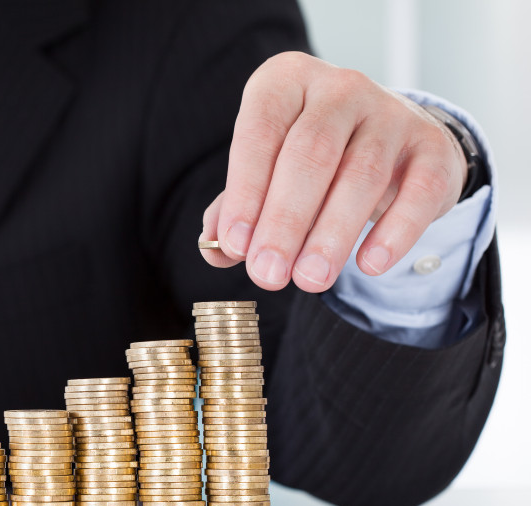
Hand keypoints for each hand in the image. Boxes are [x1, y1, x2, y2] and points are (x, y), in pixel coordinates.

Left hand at [200, 52, 467, 292]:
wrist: (389, 144)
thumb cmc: (310, 163)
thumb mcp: (265, 173)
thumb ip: (235, 209)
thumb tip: (215, 249)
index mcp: (286, 83)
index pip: (260, 132)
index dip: (245, 193)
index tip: (236, 246)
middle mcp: (339, 89)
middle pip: (309, 155)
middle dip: (285, 221)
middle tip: (268, 274)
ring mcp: (391, 113)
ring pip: (361, 174)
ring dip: (332, 234)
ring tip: (310, 280)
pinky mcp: (432, 145)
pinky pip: (418, 190)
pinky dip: (394, 231)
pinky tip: (369, 265)